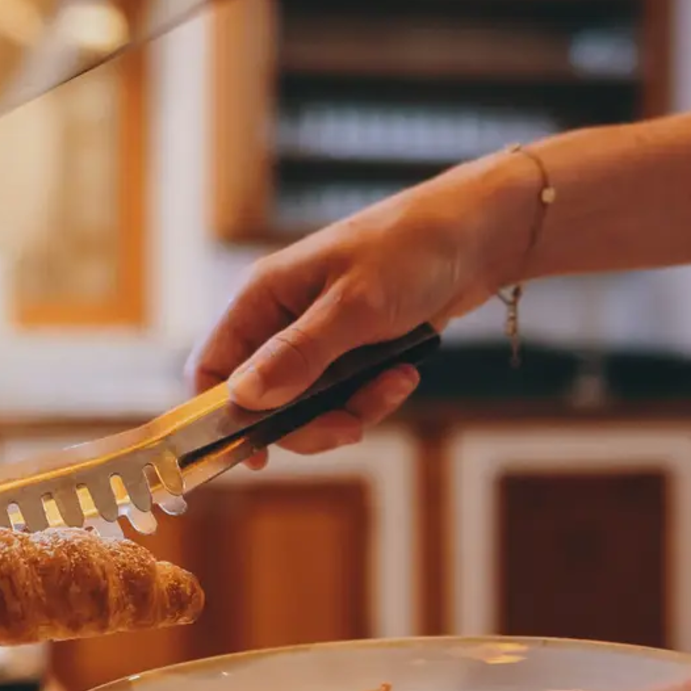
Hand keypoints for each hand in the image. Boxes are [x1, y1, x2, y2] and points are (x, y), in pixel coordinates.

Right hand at [190, 153, 535, 463]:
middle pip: (263, 398)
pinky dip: (373, 396)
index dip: (222, 416)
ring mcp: (316, 334)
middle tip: (350, 427)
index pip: (213, 366)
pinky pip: (344, 394)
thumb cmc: (411, 251)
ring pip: (308, 403)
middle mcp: (281, 316)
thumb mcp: (355, 306)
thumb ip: (299, 354)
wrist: (477, 235)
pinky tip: (404, 376)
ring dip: (350, 409)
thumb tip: (245, 397)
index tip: (256, 455)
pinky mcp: (351, 348)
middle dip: (307, 421)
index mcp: (263, 295)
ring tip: (394, 385)